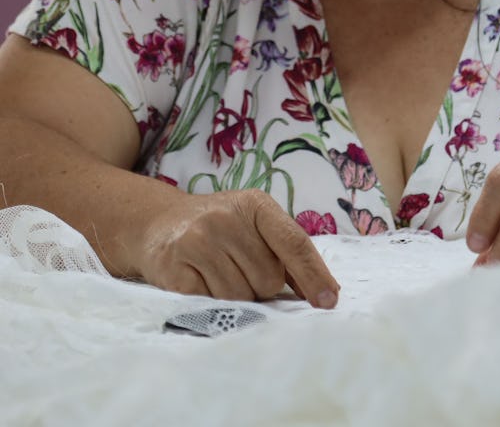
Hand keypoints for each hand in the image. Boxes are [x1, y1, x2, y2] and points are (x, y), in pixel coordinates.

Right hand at [132, 188, 339, 306]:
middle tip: (239, 269)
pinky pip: (209, 305)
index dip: (314, 275)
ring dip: (236, 298)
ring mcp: (198, 241)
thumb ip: (287, 253)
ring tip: (219, 275)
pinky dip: (211, 304)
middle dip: (261, 286)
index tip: (329, 302)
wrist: (160, 222)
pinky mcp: (174, 266)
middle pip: (267, 279)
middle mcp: (227, 218)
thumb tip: (324, 293)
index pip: (294, 242)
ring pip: (239, 297)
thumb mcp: (255, 225)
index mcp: (256, 205)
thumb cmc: (220, 228)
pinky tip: (201, 283)